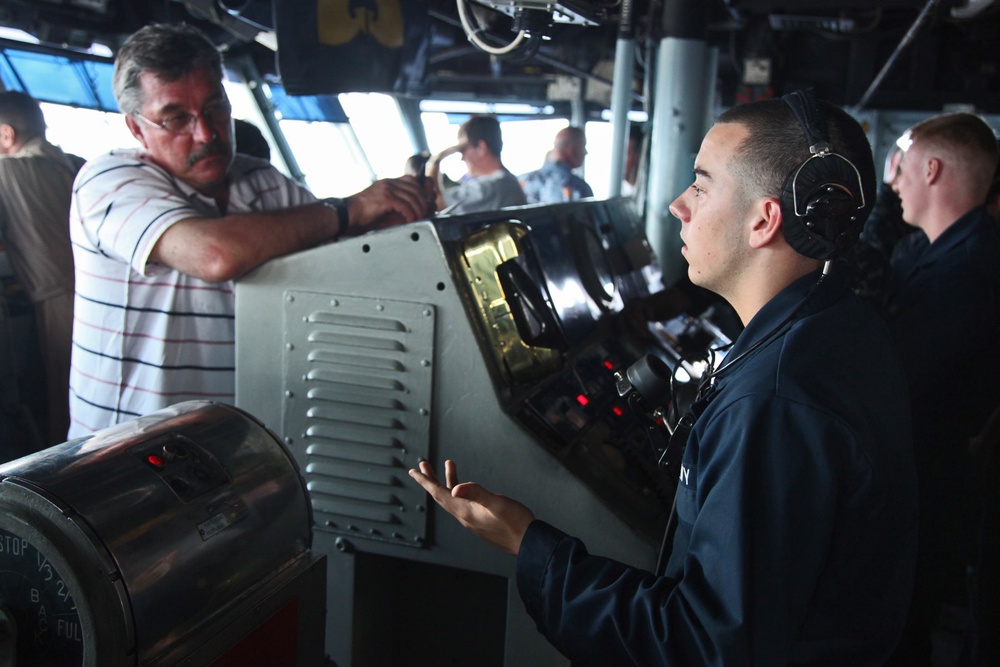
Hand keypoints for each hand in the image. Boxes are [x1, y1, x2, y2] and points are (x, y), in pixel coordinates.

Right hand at [347, 175, 434, 233]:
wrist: (345, 215)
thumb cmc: (361, 216)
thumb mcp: (383, 208)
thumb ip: (398, 207)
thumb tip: (415, 213)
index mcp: (388, 183)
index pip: (412, 181)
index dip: (421, 193)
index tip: (425, 205)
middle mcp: (389, 182)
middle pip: (416, 188)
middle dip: (424, 202)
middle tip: (426, 214)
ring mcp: (387, 188)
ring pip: (413, 197)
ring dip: (419, 210)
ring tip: (419, 219)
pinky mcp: (386, 197)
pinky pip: (406, 205)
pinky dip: (411, 214)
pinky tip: (411, 220)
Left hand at [409, 460, 534, 555]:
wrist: (528, 543)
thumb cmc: (515, 523)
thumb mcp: (496, 503)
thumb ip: (476, 493)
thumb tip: (456, 487)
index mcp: (465, 511)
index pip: (439, 494)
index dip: (425, 481)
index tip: (414, 471)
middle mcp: (465, 516)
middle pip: (441, 495)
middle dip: (431, 479)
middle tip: (422, 465)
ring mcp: (472, 519)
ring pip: (453, 498)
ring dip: (447, 481)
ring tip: (449, 464)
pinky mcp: (480, 521)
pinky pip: (462, 503)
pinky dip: (460, 490)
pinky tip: (466, 486)